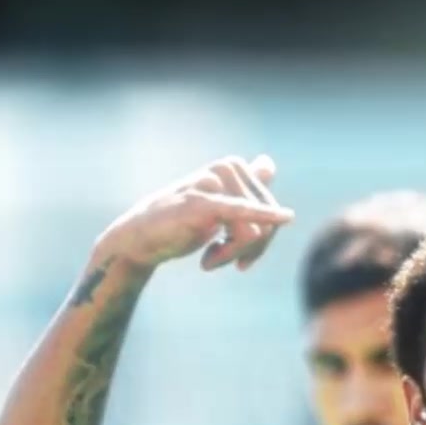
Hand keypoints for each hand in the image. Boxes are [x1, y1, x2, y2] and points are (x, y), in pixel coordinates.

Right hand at [96, 154, 293, 274]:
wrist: (143, 237)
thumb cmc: (183, 222)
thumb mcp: (220, 205)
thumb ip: (246, 185)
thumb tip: (269, 164)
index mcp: (234, 167)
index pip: (273, 212)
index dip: (264, 239)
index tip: (244, 254)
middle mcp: (227, 167)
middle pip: (267, 224)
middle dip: (248, 251)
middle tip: (221, 260)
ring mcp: (214, 183)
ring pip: (255, 232)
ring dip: (232, 255)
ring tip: (210, 259)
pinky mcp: (202, 203)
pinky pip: (242, 214)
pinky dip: (262, 220)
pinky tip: (282, 218)